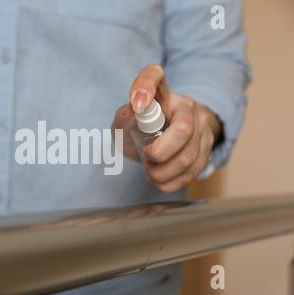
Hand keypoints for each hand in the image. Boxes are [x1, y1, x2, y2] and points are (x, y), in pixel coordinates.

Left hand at [112, 64, 221, 192]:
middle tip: (147, 156)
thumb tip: (133, 111)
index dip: (144, 86)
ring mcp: (201, 126)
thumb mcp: (126, 122)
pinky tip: (159, 178)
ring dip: (163, 171)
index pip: (153, 75)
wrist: (165, 138)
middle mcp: (186, 105)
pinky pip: (193, 172)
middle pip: (183, 130)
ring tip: (150, 170)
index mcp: (161, 92)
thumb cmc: (141, 128)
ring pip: (189, 157)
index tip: (136, 104)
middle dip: (160, 152)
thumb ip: (124, 117)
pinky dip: (171, 182)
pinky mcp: (207, 148)